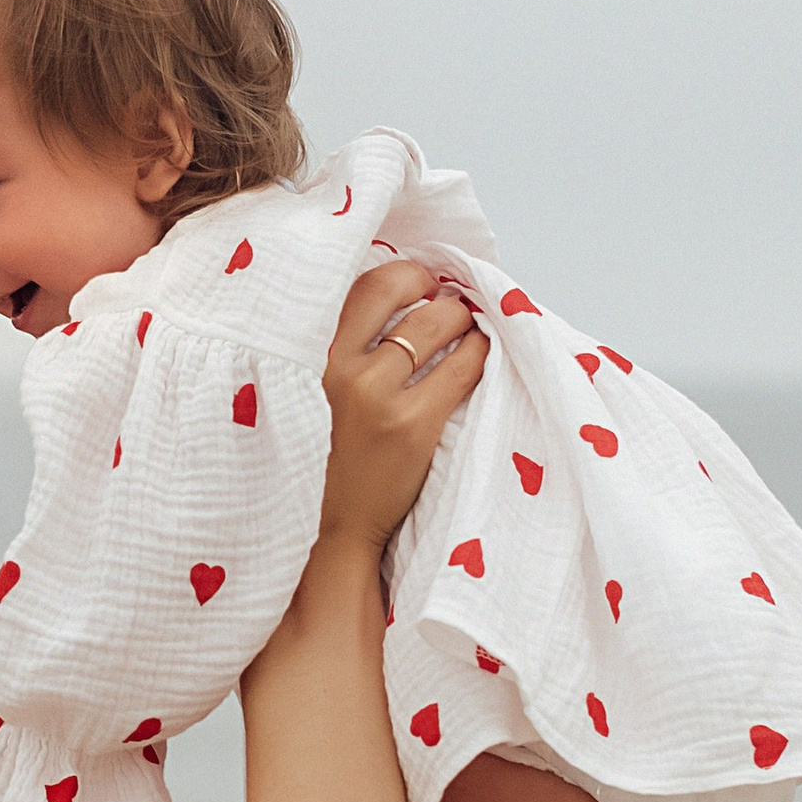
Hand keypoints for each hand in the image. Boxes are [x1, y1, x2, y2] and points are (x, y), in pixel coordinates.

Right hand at [315, 260, 486, 557]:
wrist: (336, 526)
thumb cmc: (338, 458)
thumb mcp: (325, 393)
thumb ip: (352, 349)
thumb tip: (411, 299)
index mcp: (318, 356)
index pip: (364, 286)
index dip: (405, 274)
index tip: (424, 283)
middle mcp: (341, 368)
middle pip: (405, 297)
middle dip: (441, 296)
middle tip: (456, 309)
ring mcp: (376, 396)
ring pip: (438, 325)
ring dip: (466, 322)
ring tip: (472, 334)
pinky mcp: (412, 425)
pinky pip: (462, 368)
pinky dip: (480, 354)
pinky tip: (483, 359)